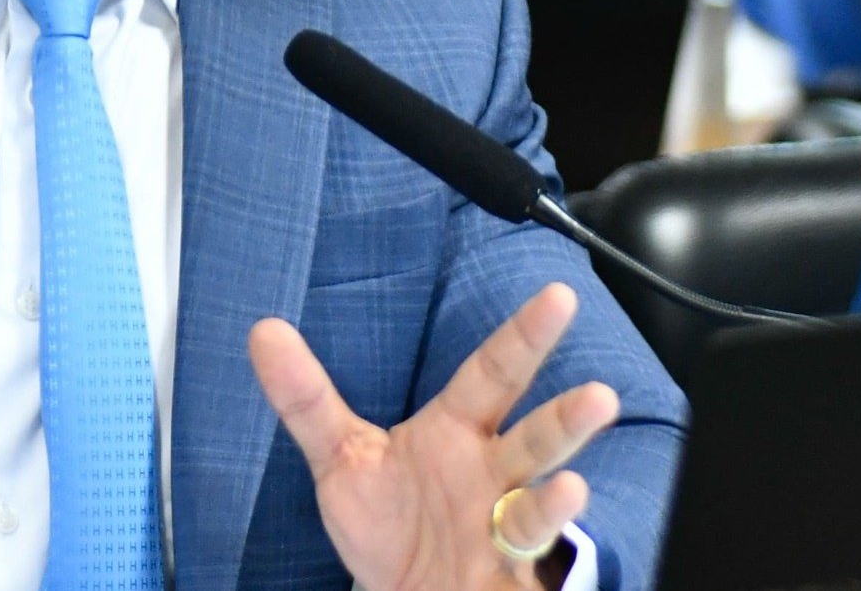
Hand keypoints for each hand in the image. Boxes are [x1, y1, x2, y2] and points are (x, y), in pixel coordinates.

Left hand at [250, 284, 620, 590]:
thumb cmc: (386, 518)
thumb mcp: (340, 456)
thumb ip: (306, 397)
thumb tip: (262, 331)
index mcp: (459, 430)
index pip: (494, 373)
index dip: (524, 336)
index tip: (558, 297)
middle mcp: (492, 473)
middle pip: (535, 438)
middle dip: (567, 418)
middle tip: (599, 395)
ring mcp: (503, 529)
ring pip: (538, 507)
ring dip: (557, 501)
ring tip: (570, 489)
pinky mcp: (504, 577)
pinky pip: (524, 571)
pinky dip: (531, 568)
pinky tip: (533, 560)